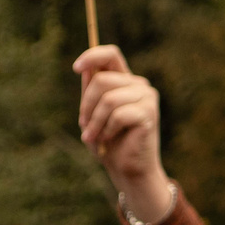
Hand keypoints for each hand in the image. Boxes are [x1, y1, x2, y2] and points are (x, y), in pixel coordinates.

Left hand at [74, 45, 173, 224]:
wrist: (128, 170)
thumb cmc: (110, 143)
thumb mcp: (93, 113)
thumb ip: (91, 91)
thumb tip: (84, 70)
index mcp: (126, 81)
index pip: (111, 54)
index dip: (92, 56)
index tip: (76, 69)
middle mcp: (139, 86)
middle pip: (102, 79)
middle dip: (86, 104)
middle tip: (83, 126)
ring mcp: (147, 98)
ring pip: (108, 98)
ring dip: (95, 121)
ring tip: (93, 137)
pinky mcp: (149, 114)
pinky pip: (118, 114)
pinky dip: (107, 129)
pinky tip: (109, 139)